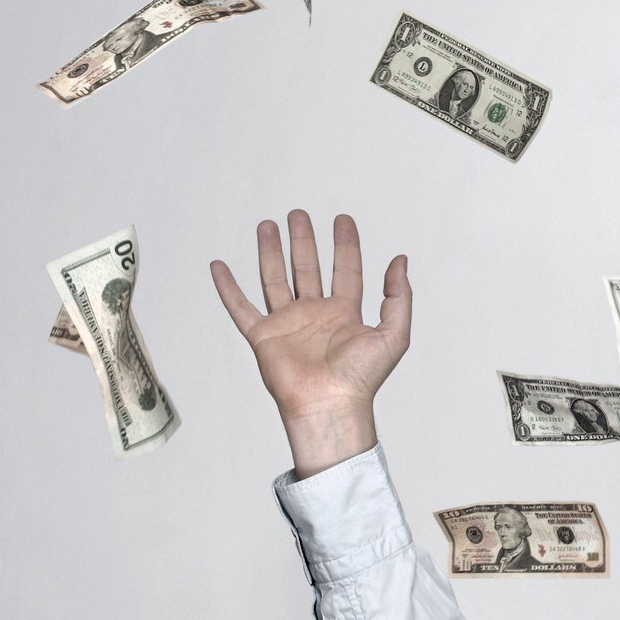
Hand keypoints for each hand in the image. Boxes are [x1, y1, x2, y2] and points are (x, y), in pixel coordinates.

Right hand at [210, 210, 411, 477]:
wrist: (330, 404)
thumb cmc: (363, 378)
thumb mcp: (394, 333)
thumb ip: (399, 296)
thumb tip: (400, 259)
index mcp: (345, 314)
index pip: (346, 270)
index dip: (345, 244)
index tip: (343, 219)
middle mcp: (315, 315)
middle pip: (307, 268)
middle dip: (303, 240)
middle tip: (298, 214)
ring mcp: (287, 325)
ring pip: (274, 279)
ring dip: (270, 252)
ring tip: (267, 225)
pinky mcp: (263, 337)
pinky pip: (240, 308)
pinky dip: (227, 287)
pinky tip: (219, 266)